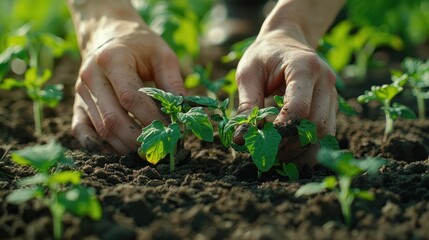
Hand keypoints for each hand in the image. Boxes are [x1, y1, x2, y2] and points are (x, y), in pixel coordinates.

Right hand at [69, 3, 184, 153]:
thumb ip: (173, 82)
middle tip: (159, 149)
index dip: (151, 118)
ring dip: (125, 146)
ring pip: (101, 129)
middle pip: (113, 118)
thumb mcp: (162, 54)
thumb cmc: (140, 46)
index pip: (130, 97)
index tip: (171, 130)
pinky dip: (100, 146)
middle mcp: (91, 76)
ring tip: (146, 151)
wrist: (108, 34)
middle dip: (138, 139)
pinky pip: (82, 132)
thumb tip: (182, 114)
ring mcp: (81, 92)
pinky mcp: (77, 104)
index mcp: (112, 59)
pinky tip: (121, 150)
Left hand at [235, 25, 336, 165]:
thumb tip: (240, 138)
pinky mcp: (332, 105)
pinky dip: (310, 147)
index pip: (299, 108)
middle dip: (292, 146)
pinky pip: (327, 133)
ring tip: (279, 159)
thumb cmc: (263, 55)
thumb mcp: (248, 74)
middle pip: (316, 125)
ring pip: (326, 133)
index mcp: (304, 67)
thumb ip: (247, 104)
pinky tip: (291, 153)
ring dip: (303, 151)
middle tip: (269, 156)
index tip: (263, 143)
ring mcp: (332, 93)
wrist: (286, 40)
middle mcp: (325, 80)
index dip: (282, 130)